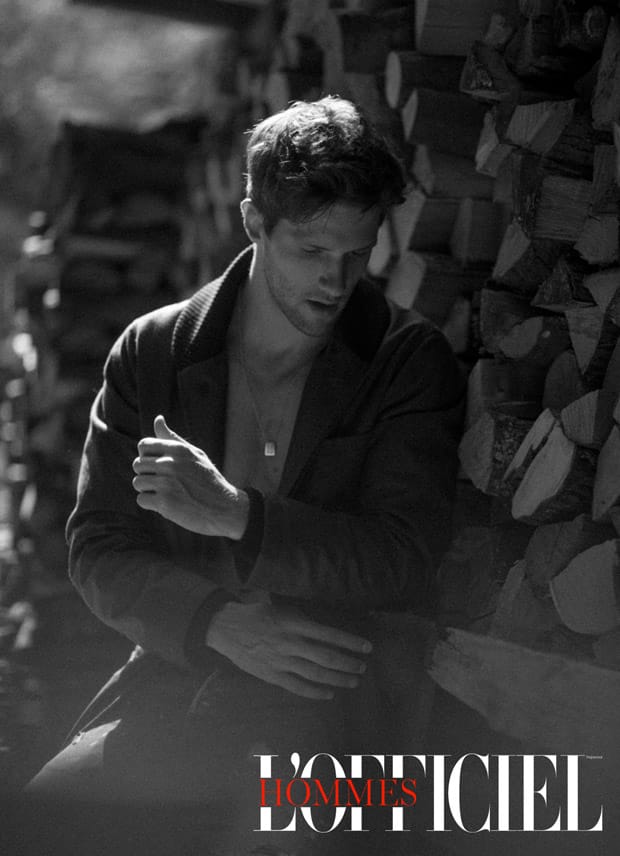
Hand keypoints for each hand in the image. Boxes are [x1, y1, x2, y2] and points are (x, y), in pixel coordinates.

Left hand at [132, 415, 248, 538]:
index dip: (147, 456)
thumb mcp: (195, 454)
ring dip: (148, 489)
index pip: (143, 445)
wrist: (224, 508)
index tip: (159, 465)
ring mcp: (166, 483)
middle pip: (137, 464)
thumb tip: (158, 419)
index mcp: (177, 449)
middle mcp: (170, 464)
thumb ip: (172, 438)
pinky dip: (151, 504)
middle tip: (165, 482)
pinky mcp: (164, 502)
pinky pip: (141, 499)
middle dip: (147, 474)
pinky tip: (168, 504)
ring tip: (167, 492)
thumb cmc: (209, 480)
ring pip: (138, 482)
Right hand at [206, 600, 372, 699]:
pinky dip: (316, 692)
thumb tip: (325, 631)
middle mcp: (289, 643)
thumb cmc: (256, 613)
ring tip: (353, 681)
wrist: (226, 627)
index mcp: (293, 623)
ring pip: (315, 674)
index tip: (367, 647)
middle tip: (362, 667)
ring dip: (337, 679)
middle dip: (348, 664)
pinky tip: (330, 693)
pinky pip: (298, 687)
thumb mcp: (281, 607)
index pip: (329, 634)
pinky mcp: (272, 676)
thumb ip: (302, 620)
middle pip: (326, 657)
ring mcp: (281, 662)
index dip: (350, 642)